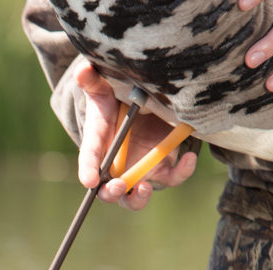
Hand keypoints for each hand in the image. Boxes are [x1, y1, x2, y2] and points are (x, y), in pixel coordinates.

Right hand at [75, 62, 197, 210]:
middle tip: (118, 185)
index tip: (89, 180)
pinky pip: (171, 177)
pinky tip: (188, 157)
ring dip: (137, 198)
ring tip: (143, 188)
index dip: (88, 170)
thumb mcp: (105, 87)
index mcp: (99, 144)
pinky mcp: (162, 167)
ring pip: (134, 196)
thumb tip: (84, 68)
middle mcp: (115, 166)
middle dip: (111, 192)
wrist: (141, 101)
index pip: (90, 159)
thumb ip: (93, 80)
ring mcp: (139, 170)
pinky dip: (181, 172)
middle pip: (108, 191)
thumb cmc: (117, 97)